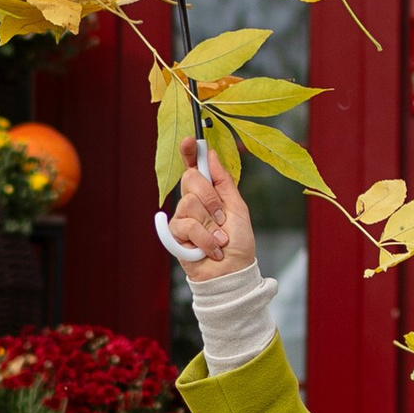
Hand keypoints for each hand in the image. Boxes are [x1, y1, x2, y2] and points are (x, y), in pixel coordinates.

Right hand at [166, 138, 257, 283]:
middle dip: (211, 199)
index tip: (190, 140)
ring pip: (189, 203)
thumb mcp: (238, 208)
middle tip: (222, 218)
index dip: (190, 152)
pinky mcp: (175, 235)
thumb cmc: (238, 244)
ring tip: (219, 240)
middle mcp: (193, 202)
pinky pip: (185, 225)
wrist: (232, 272)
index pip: (194, 167)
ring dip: (210, 225)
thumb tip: (211, 154)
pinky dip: (203, 239)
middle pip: (191, 179)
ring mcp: (182, 218)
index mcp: (209, 193)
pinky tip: (210, 249)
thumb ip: (223, 182)